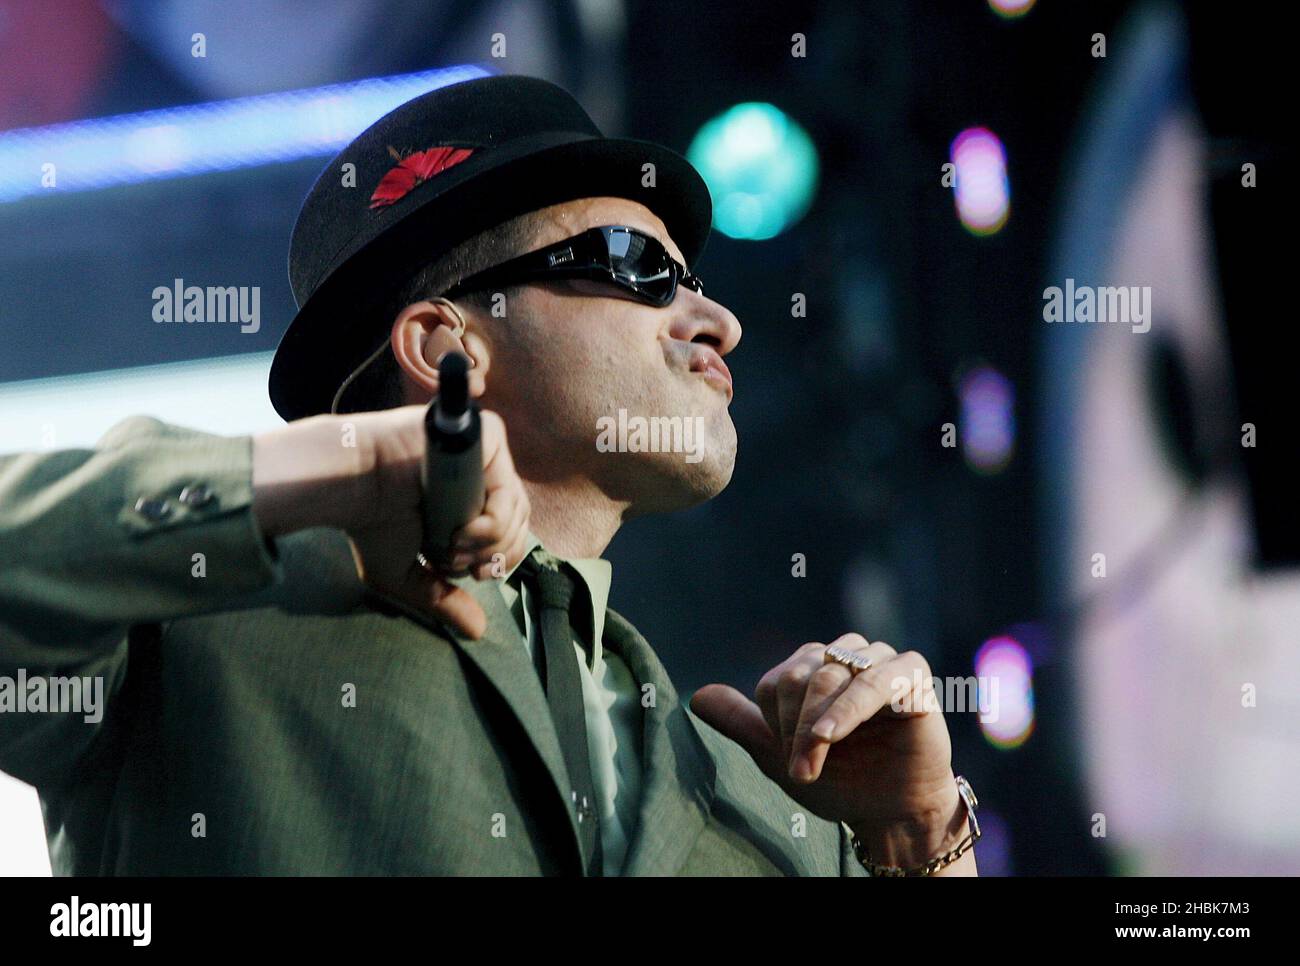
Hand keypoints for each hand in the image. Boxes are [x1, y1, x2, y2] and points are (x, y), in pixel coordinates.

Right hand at [252, 406, 529, 639]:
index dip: (499, 559)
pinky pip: (508, 485)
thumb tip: (477, 632)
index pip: (512, 530)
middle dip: (493, 555)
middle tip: (454, 561)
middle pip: (520, 521)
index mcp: (469, 497)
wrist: (349, 484)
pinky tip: (462, 529)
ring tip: (451, 546)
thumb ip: (442, 599)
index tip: (472, 574)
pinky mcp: (483, 436)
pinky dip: (491, 519)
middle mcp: (480, 472)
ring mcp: (484, 452)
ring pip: (517, 508)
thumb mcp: (407, 573)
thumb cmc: (369, 523)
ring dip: (487, 542)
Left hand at [691, 633, 969, 868]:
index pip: (777, 681)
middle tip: (801, 769)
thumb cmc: (840, 780)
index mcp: (813, 666)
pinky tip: (831, 733)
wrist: (890, 811)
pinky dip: (849, 706)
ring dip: (818, 719)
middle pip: (801, 674)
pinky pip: (877, 679)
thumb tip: (696, 697)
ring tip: (815, 754)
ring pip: (833, 672)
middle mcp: (844, 656)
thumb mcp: (779, 756)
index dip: (776, 722)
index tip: (789, 759)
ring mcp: (878, 661)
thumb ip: (741, 723)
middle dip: (795, 726)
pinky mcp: (911, 675)